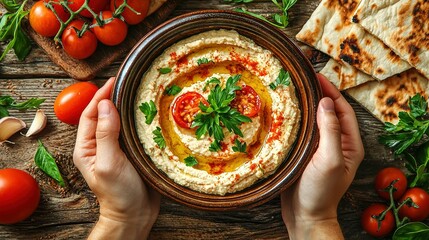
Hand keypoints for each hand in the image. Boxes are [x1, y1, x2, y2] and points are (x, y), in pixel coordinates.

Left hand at [73, 77, 160, 238]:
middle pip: (106, 115)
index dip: (101, 95)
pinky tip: (150, 113)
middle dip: (115, 97)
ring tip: (141, 93)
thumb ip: (106, 134)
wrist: (135, 215)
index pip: (91, 114)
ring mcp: (117, 149)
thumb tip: (107, 104)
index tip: (115, 80)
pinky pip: (134, 131)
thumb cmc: (118, 194)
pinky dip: (140, 120)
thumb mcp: (110, 163)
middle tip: (129, 82)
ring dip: (129, 107)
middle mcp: (100, 145)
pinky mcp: (133, 153)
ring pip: (121, 121)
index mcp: (87, 147)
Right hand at [281, 73, 363, 238]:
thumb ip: (330, 131)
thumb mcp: (329, 160)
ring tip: (292, 90)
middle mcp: (337, 143)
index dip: (331, 91)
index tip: (316, 76)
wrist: (305, 215)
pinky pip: (302, 131)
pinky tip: (284, 112)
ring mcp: (320, 148)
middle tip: (302, 78)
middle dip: (318, 94)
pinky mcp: (305, 154)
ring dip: (305, 105)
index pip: (343, 109)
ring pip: (314, 120)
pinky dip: (295, 120)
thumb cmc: (321, 191)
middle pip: (329, 112)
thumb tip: (325, 102)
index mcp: (350, 144)